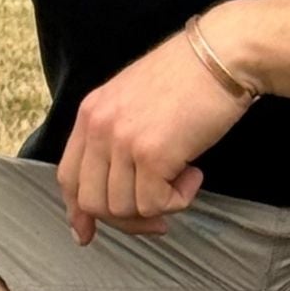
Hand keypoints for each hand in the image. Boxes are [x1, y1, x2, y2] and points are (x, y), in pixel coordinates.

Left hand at [56, 27, 249, 245]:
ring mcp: (123, 140)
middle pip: (93, 202)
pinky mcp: (152, 154)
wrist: (222, 55)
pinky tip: (194, 172)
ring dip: (158, 205)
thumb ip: (116, 138)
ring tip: (183, 176)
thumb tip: (111, 187)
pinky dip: (179, 199)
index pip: (68, 176)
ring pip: (125, 208)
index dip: (77, 211)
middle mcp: (99, 127)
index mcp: (90, 113)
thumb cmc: (188, 78)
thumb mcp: (134, 100)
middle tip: (159, 215)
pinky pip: (156, 203)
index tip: (85, 235)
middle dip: (125, 219)